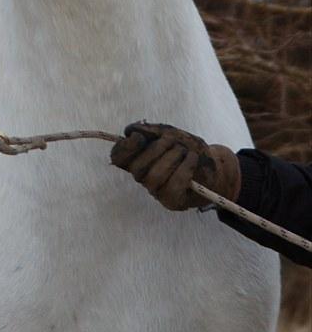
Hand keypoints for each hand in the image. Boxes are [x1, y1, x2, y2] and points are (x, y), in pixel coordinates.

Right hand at [110, 121, 240, 209]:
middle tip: (172, 141)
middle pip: (136, 168)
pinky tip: (192, 159)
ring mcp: (156, 191)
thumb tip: (131, 130)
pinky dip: (185, 168)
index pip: (117, 157)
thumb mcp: (172, 133)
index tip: (139, 137)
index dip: (124, 148)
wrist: (214, 166)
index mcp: (138, 158)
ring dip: (172, 158)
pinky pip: (173, 186)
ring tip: (185, 151)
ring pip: (154, 177)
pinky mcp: (172, 201)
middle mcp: (143, 177)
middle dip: (155, 150)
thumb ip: (152, 131)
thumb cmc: (188, 148)